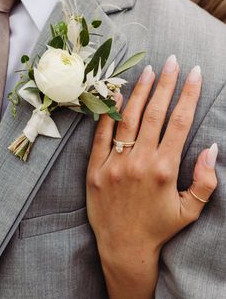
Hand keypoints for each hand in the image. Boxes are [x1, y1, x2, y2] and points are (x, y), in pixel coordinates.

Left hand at [86, 56, 217, 298]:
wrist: (124, 246)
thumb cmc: (159, 228)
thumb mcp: (190, 210)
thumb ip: (205, 180)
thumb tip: (212, 148)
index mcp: (164, 169)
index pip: (180, 122)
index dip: (189, 94)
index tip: (195, 73)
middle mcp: (139, 162)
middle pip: (155, 114)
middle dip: (166, 84)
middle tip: (172, 61)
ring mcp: (114, 163)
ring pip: (128, 119)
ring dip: (140, 92)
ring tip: (149, 71)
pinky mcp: (95, 169)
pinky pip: (100, 135)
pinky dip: (107, 113)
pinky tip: (114, 93)